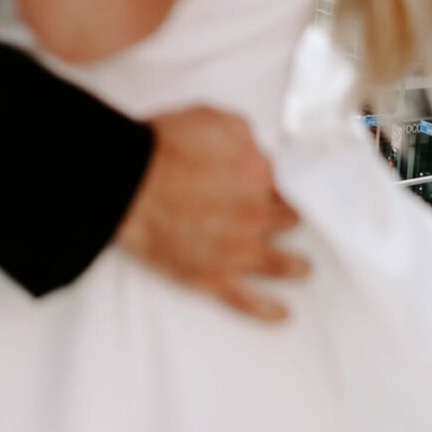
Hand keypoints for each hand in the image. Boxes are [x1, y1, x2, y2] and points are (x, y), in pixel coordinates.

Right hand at [115, 106, 307, 322]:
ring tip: (304, 268)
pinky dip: (268, 310)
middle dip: (291, 219)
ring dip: (296, 266)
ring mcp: (236, 251)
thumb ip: (244, 134)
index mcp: (257, 174)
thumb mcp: (212, 117)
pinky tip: (283, 313)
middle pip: (286, 220)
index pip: (282, 181)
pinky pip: (248, 302)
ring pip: (279, 264)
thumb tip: (256, 148)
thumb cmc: (163, 146)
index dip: (277, 183)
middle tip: (295, 222)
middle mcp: (255, 215)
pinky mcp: (212, 278)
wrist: (127, 183)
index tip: (278, 187)